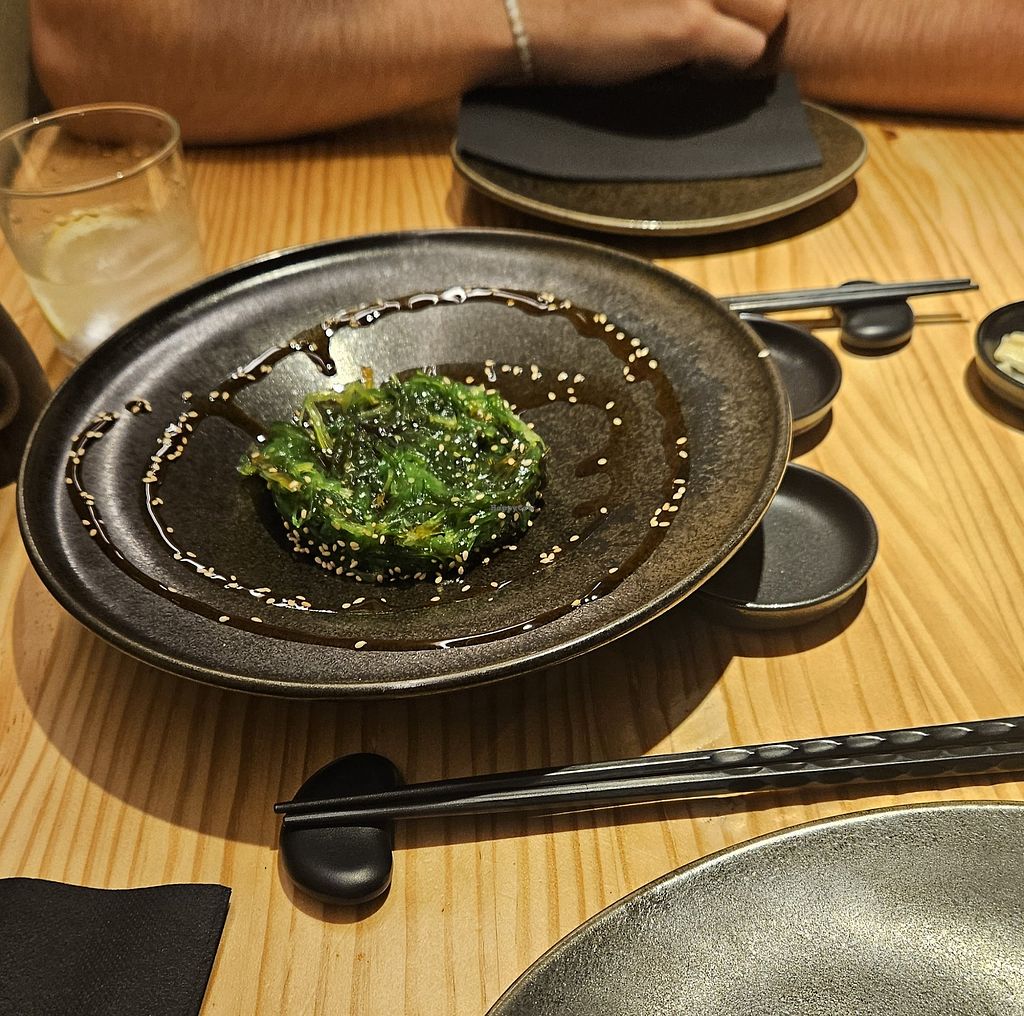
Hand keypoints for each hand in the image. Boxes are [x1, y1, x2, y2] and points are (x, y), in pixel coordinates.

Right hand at [522, 0, 786, 82]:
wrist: (525, 14)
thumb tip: (707, 4)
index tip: (714, 6)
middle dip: (752, 5)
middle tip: (715, 26)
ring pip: (773, 10)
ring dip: (748, 32)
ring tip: (706, 45)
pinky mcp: (688, 24)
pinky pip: (750, 50)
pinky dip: (730, 65)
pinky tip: (694, 65)